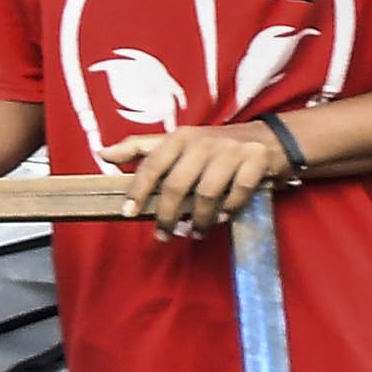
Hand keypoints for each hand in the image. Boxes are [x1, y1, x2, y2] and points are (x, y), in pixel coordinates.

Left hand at [103, 125, 280, 235]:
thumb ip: (141, 148)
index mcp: (179, 137)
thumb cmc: (213, 145)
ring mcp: (230, 152)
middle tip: (163, 234)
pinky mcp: (256, 162)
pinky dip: (228, 210)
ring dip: (199, 219)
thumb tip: (103, 154)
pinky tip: (221, 219)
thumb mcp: (178, 141)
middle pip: (177, 184)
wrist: (268, 138)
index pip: (152, 164)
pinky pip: (238, 193)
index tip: (127, 212)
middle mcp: (202, 142)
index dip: (138, 189)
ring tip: (195, 233)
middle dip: (167, 214)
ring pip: (207, 193)